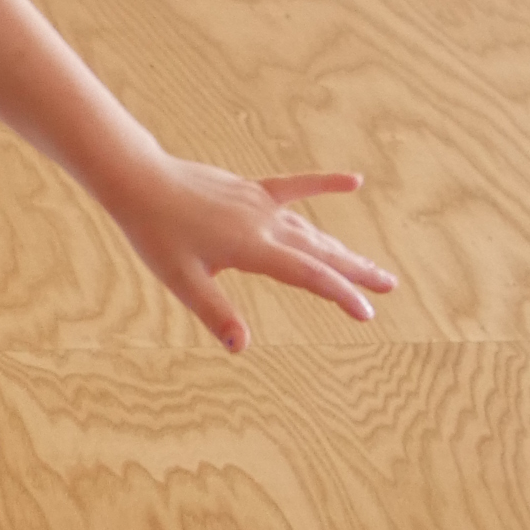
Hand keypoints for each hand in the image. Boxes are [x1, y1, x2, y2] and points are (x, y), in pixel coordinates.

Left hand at [109, 160, 394, 353]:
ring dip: (342, 248)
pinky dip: (324, 185)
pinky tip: (354, 182)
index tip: (367, 314)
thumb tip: (241, 347)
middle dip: (356, 271)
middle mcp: (265, 224)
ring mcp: (260, 204)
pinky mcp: (251, 190)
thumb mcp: (181, 280)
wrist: (139, 182)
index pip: (309, 275)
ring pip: (311, 229)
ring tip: (369, 265)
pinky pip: (296, 187)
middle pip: (321, 251)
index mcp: (253, 248)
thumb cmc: (156, 234)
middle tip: (390, 286)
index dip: (341, 295)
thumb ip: (214, 312)